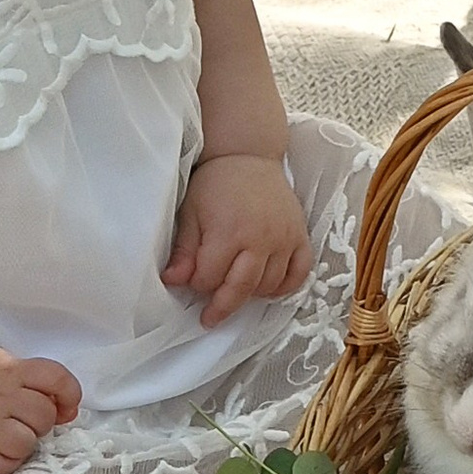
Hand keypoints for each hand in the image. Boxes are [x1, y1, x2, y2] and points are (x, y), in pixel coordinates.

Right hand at [0, 344, 81, 473]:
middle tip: (21, 421)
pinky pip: (5, 466)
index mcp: (9, 369)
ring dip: (24, 444)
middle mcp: (0, 396)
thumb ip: (32, 378)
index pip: (58, 379)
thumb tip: (66, 409)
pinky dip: (7, 462)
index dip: (71, 395)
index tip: (66, 408)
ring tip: (6, 436)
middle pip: (45, 417)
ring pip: (28, 443)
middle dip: (40, 422)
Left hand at [164, 149, 311, 327]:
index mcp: (228, 232)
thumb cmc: (215, 183)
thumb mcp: (190, 212)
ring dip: (250, 295)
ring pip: (269, 286)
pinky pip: (299, 274)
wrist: (249, 156)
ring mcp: (284, 239)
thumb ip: (183, 250)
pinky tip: (267, 286)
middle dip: (222, 306)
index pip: (211, 278)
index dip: (198, 285)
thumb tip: (172, 282)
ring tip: (235, 291)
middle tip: (209, 317)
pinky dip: (284, 287)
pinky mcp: (300, 237)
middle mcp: (260, 239)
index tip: (192, 281)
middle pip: (241, 288)